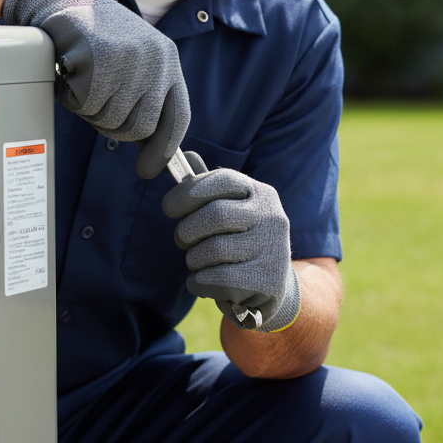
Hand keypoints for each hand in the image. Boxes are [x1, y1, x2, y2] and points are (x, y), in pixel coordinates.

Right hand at [2, 0, 189, 178]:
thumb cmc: (92, 35)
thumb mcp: (131, 59)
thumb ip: (144, 94)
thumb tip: (149, 144)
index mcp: (167, 59)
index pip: (177, 116)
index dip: (163, 149)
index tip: (148, 169)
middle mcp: (156, 58)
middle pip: (138, 127)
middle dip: (111, 125)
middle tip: (94, 100)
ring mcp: (130, 58)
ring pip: (109, 119)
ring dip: (88, 108)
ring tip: (83, 76)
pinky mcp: (101, 59)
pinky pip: (85, 105)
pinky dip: (70, 96)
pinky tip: (69, 70)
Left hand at [162, 152, 300, 331]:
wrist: (271, 288)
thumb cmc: (240, 243)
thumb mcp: (230, 211)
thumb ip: (208, 188)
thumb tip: (186, 154)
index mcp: (262, 194)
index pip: (223, 180)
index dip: (189, 191)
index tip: (169, 207)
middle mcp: (273, 218)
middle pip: (214, 215)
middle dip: (187, 230)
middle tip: (182, 240)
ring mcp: (273, 250)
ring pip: (212, 250)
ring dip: (193, 260)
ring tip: (200, 262)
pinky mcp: (267, 282)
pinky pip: (215, 279)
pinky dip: (198, 283)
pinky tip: (203, 282)